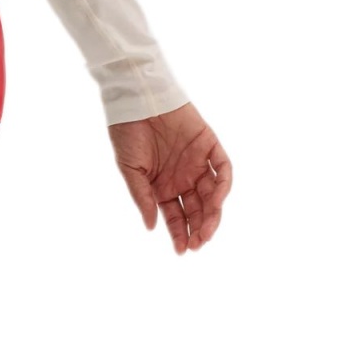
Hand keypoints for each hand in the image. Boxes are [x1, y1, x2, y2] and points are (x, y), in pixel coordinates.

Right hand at [107, 102, 231, 253]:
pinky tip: (217, 201)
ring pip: (213, 194)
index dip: (179, 233)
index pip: (176, 215)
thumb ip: (142, 197)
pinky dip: (224, 185)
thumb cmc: (126, 131)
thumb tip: (152, 227)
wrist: (136, 98)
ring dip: (213, 214)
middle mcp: (183, 177)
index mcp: (162, 185)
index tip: (182, 250)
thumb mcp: (129, 168)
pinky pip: (224, 169)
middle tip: (197, 244)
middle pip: (197, 209)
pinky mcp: (210, 145)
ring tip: (207, 230)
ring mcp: (198, 162)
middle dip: (199, 229)